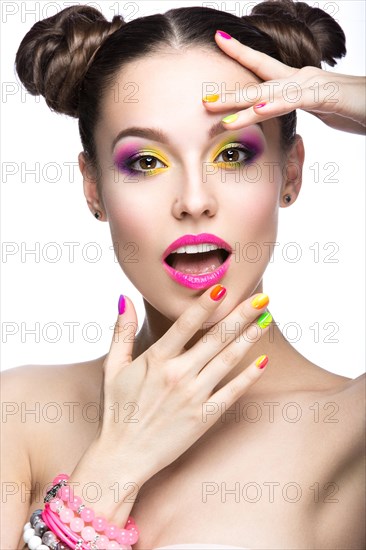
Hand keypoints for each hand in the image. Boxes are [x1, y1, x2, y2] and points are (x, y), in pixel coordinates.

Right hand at [97, 286, 270, 482]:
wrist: (122, 456)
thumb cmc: (116, 411)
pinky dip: (249, 376)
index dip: (205, 304)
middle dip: (241, 314)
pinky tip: (263, 361)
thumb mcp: (113, 368)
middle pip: (216, 338)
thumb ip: (122, 332)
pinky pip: (232, 392)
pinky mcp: (204, 417)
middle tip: (262, 298)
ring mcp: (193, 396)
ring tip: (265, 319)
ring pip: (228, 360)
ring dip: (249, 338)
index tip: (223, 287)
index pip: (185, 324)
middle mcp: (178, 374)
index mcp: (155, 360)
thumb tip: (126, 300)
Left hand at [203, 32, 365, 133]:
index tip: (219, 41)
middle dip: (229, 91)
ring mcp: (312, 85)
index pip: (263, 68)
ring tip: (216, 111)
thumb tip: (282, 110)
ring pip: (270, 93)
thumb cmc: (354, 108)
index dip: (241, 54)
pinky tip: (256, 110)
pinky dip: (273, 106)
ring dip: (242, 103)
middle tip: (203, 99)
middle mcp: (301, 79)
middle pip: (259, 82)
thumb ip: (301, 107)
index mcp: (298, 82)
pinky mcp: (324, 96)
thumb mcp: (322, 110)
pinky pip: (293, 101)